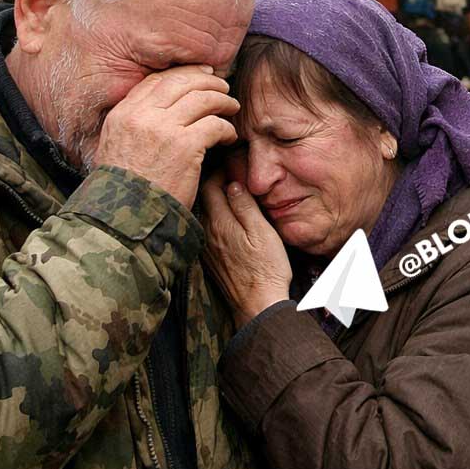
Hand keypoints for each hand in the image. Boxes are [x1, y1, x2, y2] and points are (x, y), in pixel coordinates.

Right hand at [93, 65, 238, 208]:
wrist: (126, 218)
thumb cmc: (125, 189)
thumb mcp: (115, 147)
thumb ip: (134, 123)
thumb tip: (161, 108)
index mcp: (122, 114)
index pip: (156, 81)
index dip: (182, 74)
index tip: (200, 76)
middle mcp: (141, 115)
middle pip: (181, 83)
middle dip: (207, 81)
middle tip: (223, 87)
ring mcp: (164, 128)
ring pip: (203, 99)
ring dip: (222, 101)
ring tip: (232, 108)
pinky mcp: (186, 145)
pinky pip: (215, 124)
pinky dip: (227, 128)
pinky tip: (230, 136)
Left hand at [201, 167, 291, 328]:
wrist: (258, 305)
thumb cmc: (266, 268)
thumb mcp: (262, 232)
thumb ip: (245, 205)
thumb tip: (234, 182)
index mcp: (219, 223)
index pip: (209, 185)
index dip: (219, 170)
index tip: (232, 163)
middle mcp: (207, 233)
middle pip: (203, 197)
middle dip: (214, 180)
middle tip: (231, 172)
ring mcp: (206, 247)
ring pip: (204, 212)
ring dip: (214, 199)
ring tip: (231, 191)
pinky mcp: (210, 258)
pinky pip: (207, 228)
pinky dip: (215, 216)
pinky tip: (228, 217)